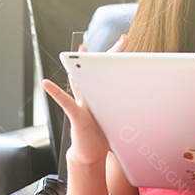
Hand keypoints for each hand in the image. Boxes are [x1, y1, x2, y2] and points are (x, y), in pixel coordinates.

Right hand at [42, 34, 128, 165]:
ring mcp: (83, 104)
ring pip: (81, 81)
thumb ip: (127, 115)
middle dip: (110, 55)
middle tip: (122, 39)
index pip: (112, 75)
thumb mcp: (118, 124)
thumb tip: (147, 112)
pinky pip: (65, 102)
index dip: (121, 60)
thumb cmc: (103, 139)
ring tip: (80, 49)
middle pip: (99, 72)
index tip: (129, 44)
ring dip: (80, 65)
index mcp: (102, 97)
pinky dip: (55, 93)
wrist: (90, 155)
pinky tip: (47, 84)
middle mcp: (91, 97)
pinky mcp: (76, 116)